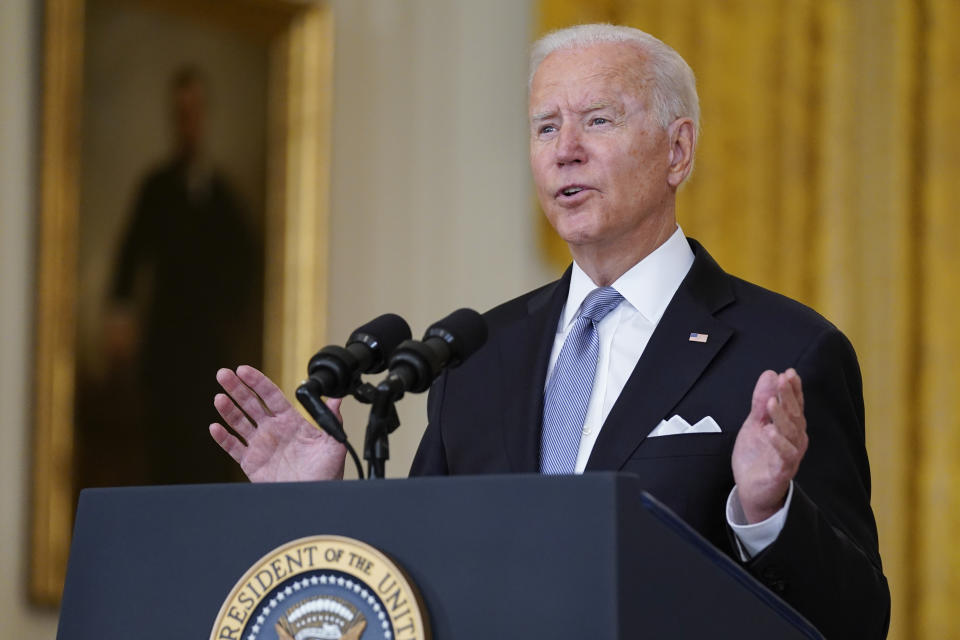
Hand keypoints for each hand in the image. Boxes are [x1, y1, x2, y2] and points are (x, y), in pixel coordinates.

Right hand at [209, 365, 345, 481]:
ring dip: (227, 409)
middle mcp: (273, 429)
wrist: (314, 496)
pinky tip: (215, 428)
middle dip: (236, 388)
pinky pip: (234, 448)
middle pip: (250, 403)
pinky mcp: (251, 462)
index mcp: (290, 420)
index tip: (243, 370)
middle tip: (223, 374)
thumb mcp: (333, 443)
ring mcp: (260, 445)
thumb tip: (338, 398)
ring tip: (218, 397)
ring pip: (239, 422)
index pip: (270, 395)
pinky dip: (223, 438)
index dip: (256, 381)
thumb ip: (332, 420)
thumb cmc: (326, 471)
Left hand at [732, 368, 807, 522]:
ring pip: (790, 433)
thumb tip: (770, 374)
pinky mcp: (782, 470)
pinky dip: (778, 443)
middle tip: (782, 380)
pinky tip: (770, 431)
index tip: (789, 373)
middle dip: (789, 397)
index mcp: (790, 427)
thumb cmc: (757, 456)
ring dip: (781, 417)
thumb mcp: (755, 423)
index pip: (795, 404)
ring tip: (772, 402)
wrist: (752, 489)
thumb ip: (761, 401)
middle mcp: (795, 439)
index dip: (793, 389)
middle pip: (795, 415)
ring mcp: (790, 455)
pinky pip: (785, 456)